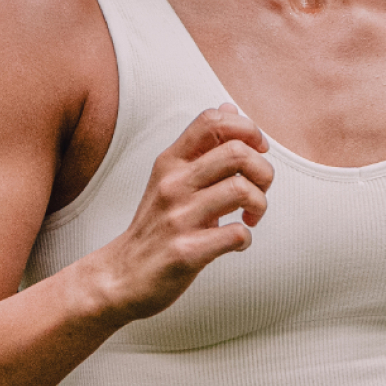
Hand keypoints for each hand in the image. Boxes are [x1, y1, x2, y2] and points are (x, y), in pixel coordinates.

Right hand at [67, 104, 274, 325]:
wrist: (122, 277)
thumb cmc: (154, 227)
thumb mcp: (171, 178)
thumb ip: (202, 147)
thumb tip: (230, 109)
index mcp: (170, 162)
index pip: (213, 120)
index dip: (247, 129)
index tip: (256, 152)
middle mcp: (172, 184)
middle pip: (237, 152)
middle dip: (263, 171)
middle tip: (259, 190)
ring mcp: (178, 218)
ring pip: (241, 190)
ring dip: (259, 205)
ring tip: (250, 217)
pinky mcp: (186, 251)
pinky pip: (235, 234)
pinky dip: (246, 238)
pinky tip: (236, 242)